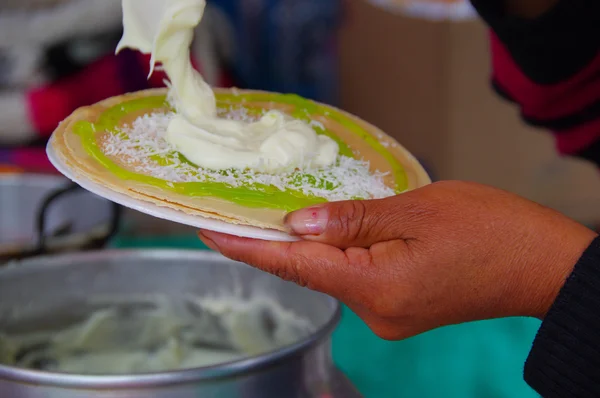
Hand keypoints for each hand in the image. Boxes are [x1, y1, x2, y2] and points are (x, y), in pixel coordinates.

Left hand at [198, 181, 596, 339]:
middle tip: (244, 205)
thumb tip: (297, 223)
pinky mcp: (399, 309)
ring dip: (312, 245)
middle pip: (309, 271)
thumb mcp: (416, 209)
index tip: (205, 229)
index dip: (244, 248)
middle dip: (277, 240)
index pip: (292, 266)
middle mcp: (374, 313)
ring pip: (333, 275)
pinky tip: (336, 231)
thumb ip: (350, 219)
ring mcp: (387, 316)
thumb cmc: (488, 230)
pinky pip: (356, 279)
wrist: (541, 264)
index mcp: (375, 287)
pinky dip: (340, 255)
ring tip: (291, 210)